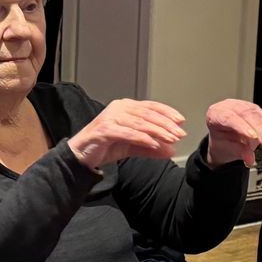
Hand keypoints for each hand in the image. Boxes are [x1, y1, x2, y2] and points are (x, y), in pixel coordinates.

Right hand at [69, 99, 186, 170]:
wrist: (80, 155)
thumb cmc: (104, 146)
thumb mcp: (132, 147)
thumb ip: (150, 148)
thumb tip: (170, 150)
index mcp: (125, 107)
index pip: (150, 106)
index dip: (167, 112)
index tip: (180, 121)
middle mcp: (119, 108)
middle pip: (148, 114)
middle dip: (166, 124)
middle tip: (179, 133)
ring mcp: (111, 117)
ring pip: (140, 122)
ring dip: (157, 131)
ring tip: (170, 139)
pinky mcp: (104, 129)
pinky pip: (128, 133)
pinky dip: (142, 138)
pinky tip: (153, 144)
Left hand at [204, 99, 261, 168]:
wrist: (224, 139)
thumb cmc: (222, 141)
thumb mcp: (226, 149)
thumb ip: (238, 152)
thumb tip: (250, 158)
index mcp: (215, 114)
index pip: (229, 118)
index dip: (242, 126)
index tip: (253, 136)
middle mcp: (228, 107)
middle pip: (245, 114)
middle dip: (258, 129)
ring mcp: (241, 106)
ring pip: (256, 114)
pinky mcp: (254, 108)